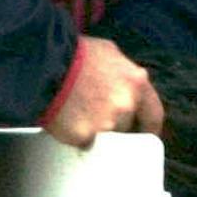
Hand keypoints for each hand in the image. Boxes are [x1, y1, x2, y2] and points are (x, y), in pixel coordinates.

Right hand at [45, 36, 161, 149]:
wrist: (42, 64)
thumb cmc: (73, 54)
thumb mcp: (108, 53)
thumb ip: (124, 73)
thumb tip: (129, 86)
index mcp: (136, 82)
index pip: (153, 115)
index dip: (147, 127)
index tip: (142, 133)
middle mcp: (126, 104)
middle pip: (127, 127)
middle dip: (115, 125)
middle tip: (98, 116)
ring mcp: (107, 123)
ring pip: (107, 137)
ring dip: (95, 130)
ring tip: (77, 112)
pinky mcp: (86, 137)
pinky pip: (85, 143)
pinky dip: (76, 135)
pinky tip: (66, 119)